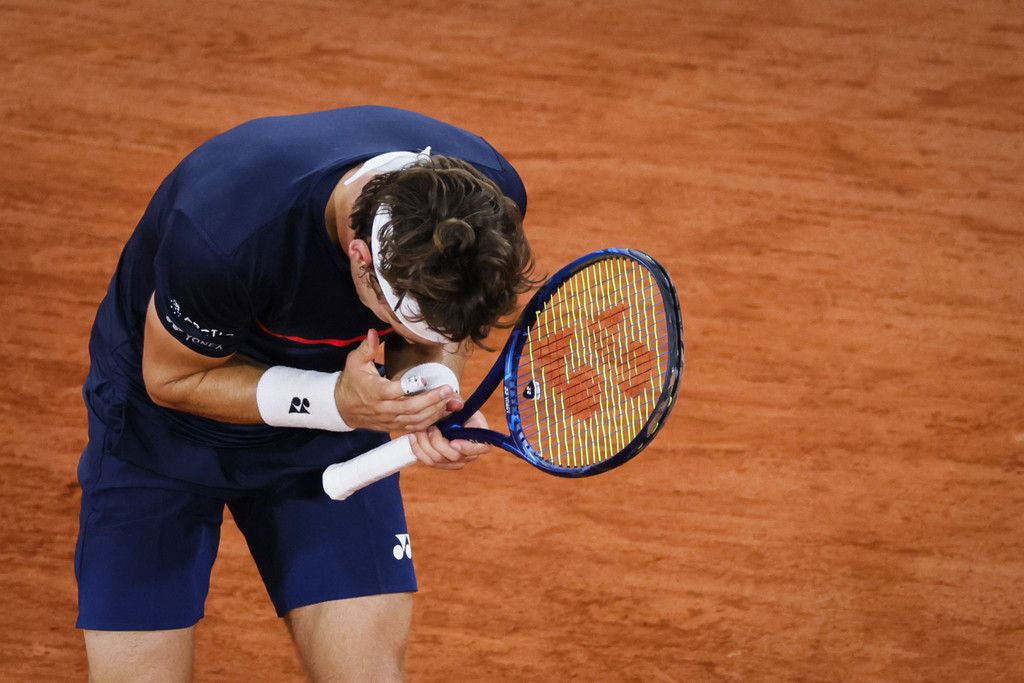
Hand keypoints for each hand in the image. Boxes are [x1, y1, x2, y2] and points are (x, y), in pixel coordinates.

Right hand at [335, 329, 454, 431]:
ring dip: (434, 411)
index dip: (409, 388)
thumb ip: (367, 348)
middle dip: (431, 400)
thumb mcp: (355, 362)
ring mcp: (389, 420)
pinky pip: (415, 427)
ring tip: (450, 399)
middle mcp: (382, 408)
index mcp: (373, 391)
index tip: (424, 379)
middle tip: (447, 389)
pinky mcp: (394, 426)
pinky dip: (430, 421)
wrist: (343, 408)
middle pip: (410, 408)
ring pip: (415, 420)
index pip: (392, 392)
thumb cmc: (352, 381)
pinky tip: (443, 411)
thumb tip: (373, 332)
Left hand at [409, 410, 489, 469]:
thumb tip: (457, 404)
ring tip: (420, 430)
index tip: (453, 442)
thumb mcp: (457, 403)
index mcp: (481, 439)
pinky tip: (415, 438)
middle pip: (454, 456)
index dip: (466, 448)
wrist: (444, 417)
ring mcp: (455, 461)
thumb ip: (457, 403)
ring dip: (425, 443)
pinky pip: (428, 461)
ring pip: (437, 459)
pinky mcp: (441, 464)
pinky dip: (419, 449)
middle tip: (431, 427)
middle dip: (438, 441)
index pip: (480, 448)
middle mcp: (470, 454)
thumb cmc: (454, 410)